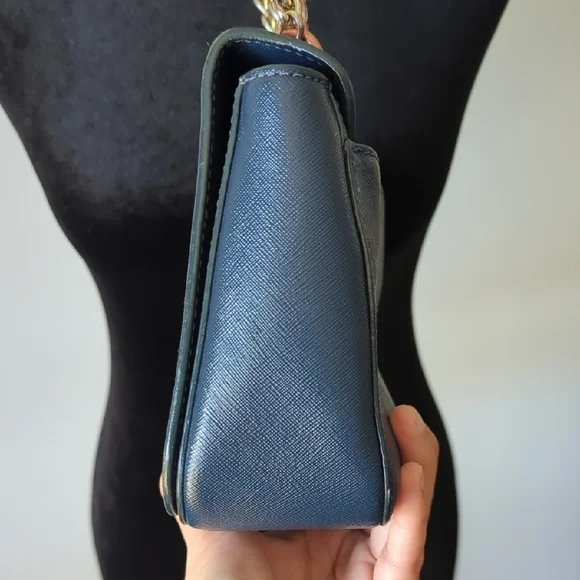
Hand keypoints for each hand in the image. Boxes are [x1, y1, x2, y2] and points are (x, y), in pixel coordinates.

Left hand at [172, 405, 438, 579]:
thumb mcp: (212, 527)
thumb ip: (207, 486)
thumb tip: (188, 443)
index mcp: (315, 521)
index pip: (353, 473)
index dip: (368, 438)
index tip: (365, 403)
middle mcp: (345, 540)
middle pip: (390, 487)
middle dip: (402, 444)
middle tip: (394, 411)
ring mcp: (365, 568)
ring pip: (407, 513)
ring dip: (416, 466)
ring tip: (407, 428)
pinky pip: (403, 553)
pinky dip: (412, 513)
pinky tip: (411, 475)